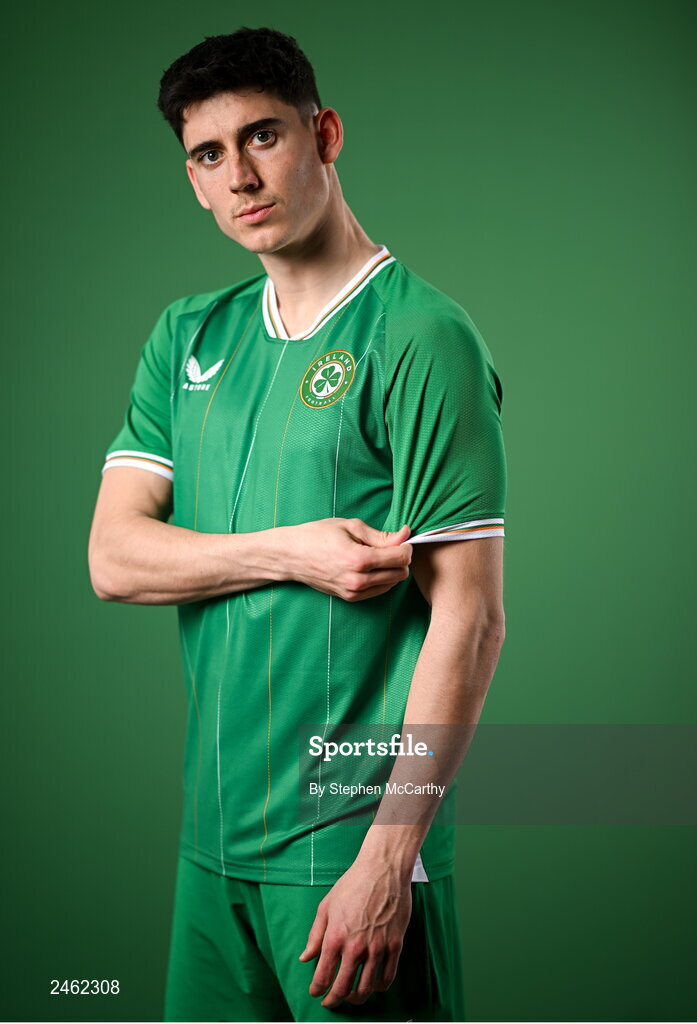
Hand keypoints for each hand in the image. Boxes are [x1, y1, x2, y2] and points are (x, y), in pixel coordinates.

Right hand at [283, 518, 411, 601]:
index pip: (401, 558)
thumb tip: (405, 535)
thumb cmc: (317, 535)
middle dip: (400, 559)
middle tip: (389, 545)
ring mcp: (354, 592)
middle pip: (400, 573)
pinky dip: (381, 579)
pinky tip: (370, 567)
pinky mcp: (350, 598)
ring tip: (377, 555)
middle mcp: (358, 580)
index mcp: (359, 559)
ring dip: (392, 569)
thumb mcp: (350, 526)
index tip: (401, 538)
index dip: (406, 546)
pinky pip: (379, 590)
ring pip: (392, 583)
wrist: (291, 556)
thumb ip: (380, 535)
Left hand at [298, 855, 412, 1007]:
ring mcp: (377, 948)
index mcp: (335, 938)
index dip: (317, 990)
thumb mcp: (326, 906)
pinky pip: (387, 977)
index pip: (323, 976)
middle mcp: (356, 947)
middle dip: (334, 1000)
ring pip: (367, 988)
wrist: (382, 870)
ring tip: (351, 996)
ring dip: (356, 998)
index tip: (316, 993)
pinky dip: (379, 988)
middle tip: (330, 1002)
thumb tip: (306, 957)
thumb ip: (315, 935)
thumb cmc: (353, 884)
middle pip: (344, 988)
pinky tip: (373, 986)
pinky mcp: (395, 945)